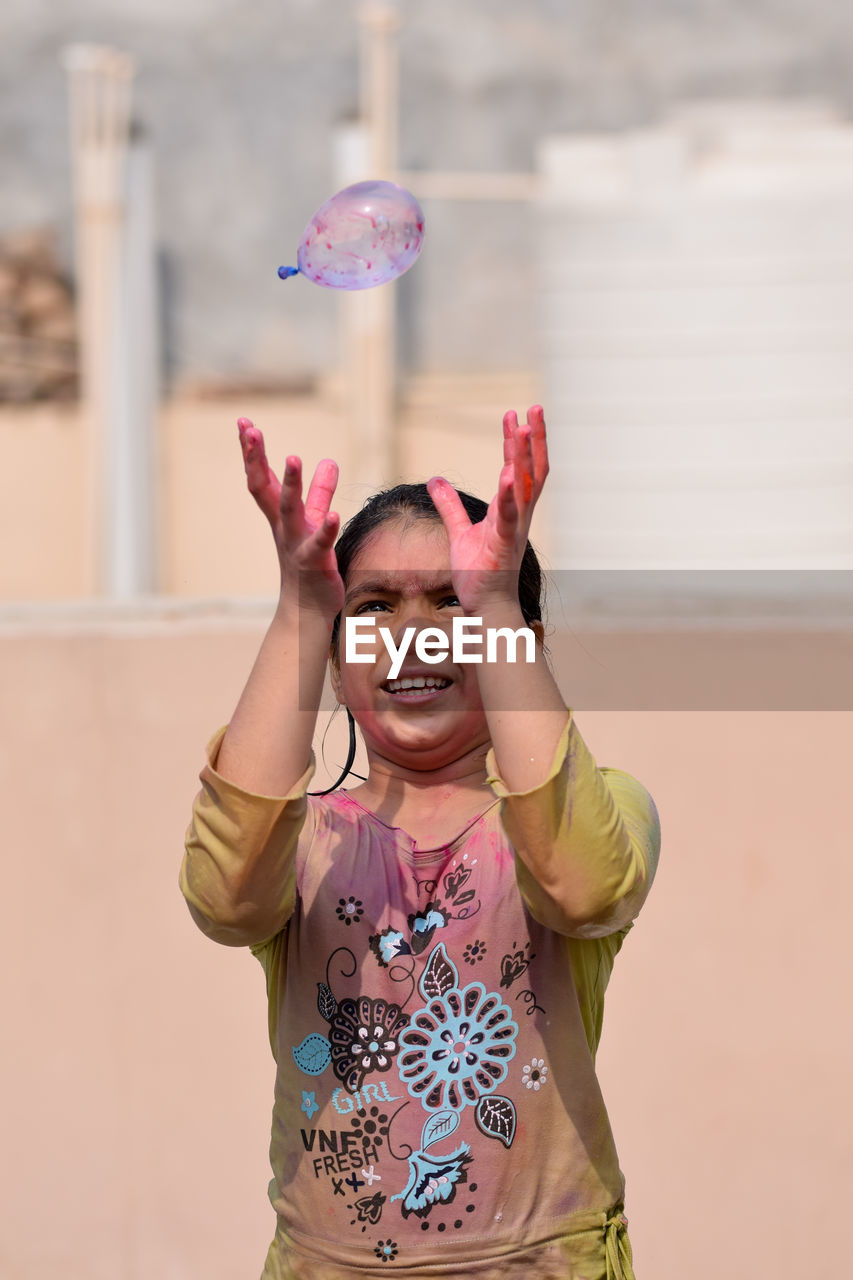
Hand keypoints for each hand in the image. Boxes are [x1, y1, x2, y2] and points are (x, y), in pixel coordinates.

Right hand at [238, 417, 343, 619]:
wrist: (306, 609)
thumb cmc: (309, 562)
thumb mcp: (313, 522)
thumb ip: (320, 492)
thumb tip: (329, 461)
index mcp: (279, 516)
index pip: (261, 478)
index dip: (252, 452)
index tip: (244, 423)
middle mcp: (282, 527)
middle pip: (264, 488)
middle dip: (256, 459)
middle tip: (251, 430)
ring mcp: (296, 544)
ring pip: (290, 511)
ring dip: (291, 484)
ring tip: (294, 458)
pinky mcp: (316, 562)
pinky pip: (320, 543)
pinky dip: (326, 528)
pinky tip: (334, 514)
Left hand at [426, 405, 548, 613]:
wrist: (487, 605)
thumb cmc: (479, 572)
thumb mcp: (459, 532)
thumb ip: (449, 505)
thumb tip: (434, 480)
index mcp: (511, 510)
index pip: (520, 467)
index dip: (518, 442)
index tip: (515, 415)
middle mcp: (519, 515)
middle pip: (533, 469)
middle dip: (534, 438)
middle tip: (532, 407)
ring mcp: (514, 528)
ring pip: (526, 485)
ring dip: (525, 456)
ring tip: (523, 427)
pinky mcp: (503, 543)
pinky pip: (509, 514)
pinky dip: (510, 492)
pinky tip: (508, 471)